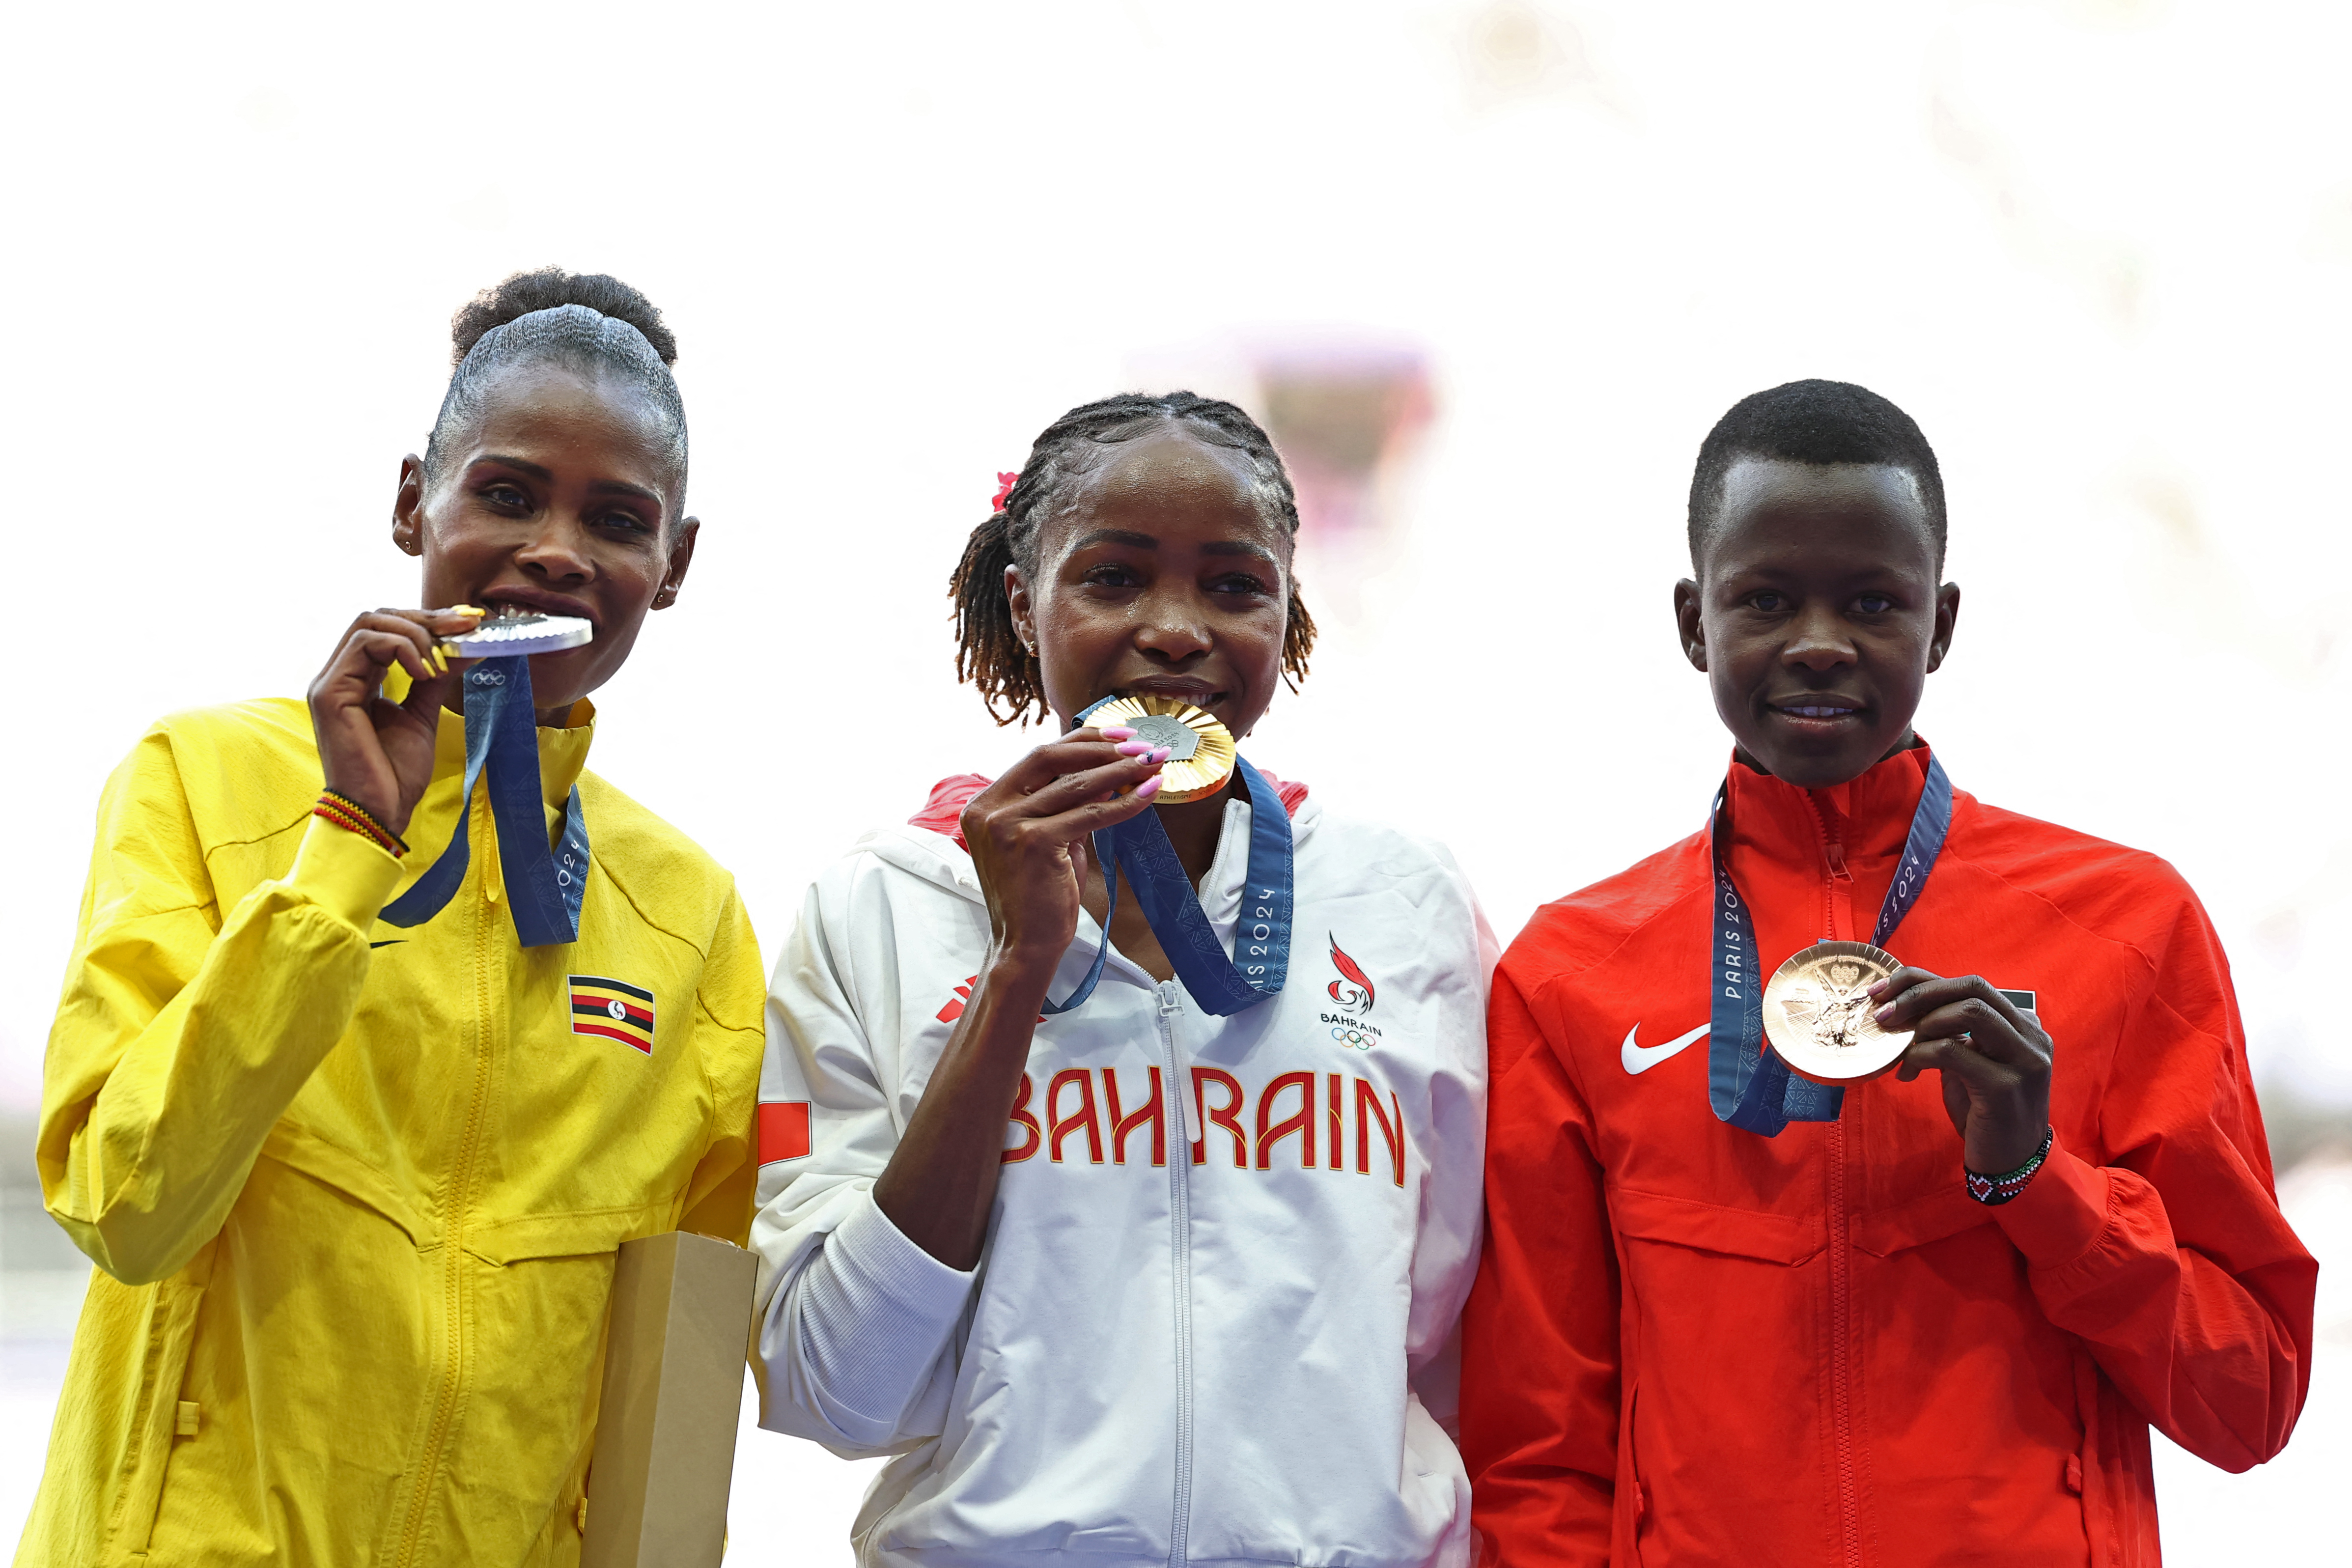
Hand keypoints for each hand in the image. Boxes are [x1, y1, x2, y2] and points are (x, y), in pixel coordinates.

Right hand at [306, 607, 481, 836]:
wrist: (379, 812)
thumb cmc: (396, 773)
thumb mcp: (423, 715)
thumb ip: (437, 679)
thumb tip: (467, 647)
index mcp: (358, 679)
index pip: (388, 629)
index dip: (428, 620)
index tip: (468, 622)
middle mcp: (340, 675)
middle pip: (377, 617)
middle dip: (426, 617)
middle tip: (465, 625)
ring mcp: (330, 682)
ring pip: (369, 623)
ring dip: (416, 632)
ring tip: (442, 659)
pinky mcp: (330, 692)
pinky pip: (364, 644)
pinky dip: (402, 648)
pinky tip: (425, 672)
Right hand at [958, 725, 1170, 977]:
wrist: (1024, 947)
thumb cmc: (1036, 897)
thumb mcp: (1049, 840)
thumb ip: (1066, 806)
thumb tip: (1108, 773)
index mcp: (985, 803)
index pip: (1038, 757)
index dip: (1082, 740)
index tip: (1120, 736)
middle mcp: (989, 809)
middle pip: (1050, 757)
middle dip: (1102, 747)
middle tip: (1143, 746)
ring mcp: (1007, 824)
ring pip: (1074, 783)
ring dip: (1120, 771)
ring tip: (1154, 764)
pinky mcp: (1032, 843)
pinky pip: (1089, 814)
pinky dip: (1124, 803)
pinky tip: (1149, 794)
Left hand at [1875, 967, 2052, 1173]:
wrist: (2011, 1162)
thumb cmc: (1986, 1111)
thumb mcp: (1971, 1063)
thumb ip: (1952, 1032)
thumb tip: (1902, 1006)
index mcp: (2023, 1025)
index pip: (1971, 983)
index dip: (1922, 980)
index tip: (1882, 991)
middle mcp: (2031, 1036)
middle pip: (1972, 988)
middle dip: (1919, 992)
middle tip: (1882, 1012)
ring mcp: (2024, 1060)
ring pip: (1969, 1011)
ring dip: (1923, 1022)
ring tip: (1899, 1045)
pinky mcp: (2006, 1086)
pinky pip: (1953, 1051)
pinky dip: (1920, 1055)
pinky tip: (1907, 1073)